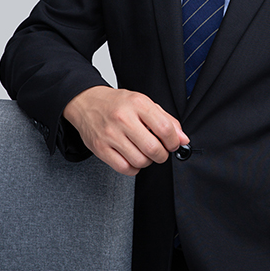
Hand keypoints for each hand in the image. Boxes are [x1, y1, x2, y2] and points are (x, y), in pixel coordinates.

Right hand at [63, 86, 188, 175]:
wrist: (87, 102)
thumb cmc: (118, 103)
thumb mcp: (144, 103)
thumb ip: (166, 119)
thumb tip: (183, 139)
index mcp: (137, 103)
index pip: (165, 128)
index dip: (174, 141)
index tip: (173, 143)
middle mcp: (123, 119)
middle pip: (153, 148)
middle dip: (162, 154)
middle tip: (161, 151)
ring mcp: (110, 135)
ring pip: (140, 161)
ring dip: (148, 161)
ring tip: (145, 153)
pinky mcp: (100, 148)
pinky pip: (124, 168)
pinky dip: (133, 168)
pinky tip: (132, 158)